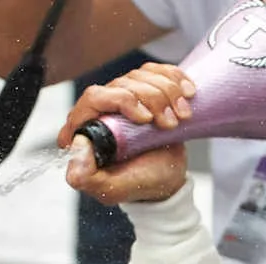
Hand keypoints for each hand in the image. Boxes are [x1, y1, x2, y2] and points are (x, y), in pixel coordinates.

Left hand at [59, 62, 193, 204]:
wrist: (168, 181)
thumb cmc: (140, 185)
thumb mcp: (113, 189)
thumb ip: (85, 177)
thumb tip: (78, 144)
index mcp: (84, 131)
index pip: (94, 97)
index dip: (123, 100)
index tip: (146, 119)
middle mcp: (100, 110)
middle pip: (123, 83)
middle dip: (152, 99)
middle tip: (169, 124)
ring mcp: (123, 98)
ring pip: (142, 75)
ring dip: (168, 93)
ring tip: (180, 118)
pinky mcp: (143, 91)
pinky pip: (158, 71)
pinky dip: (176, 80)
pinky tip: (187, 95)